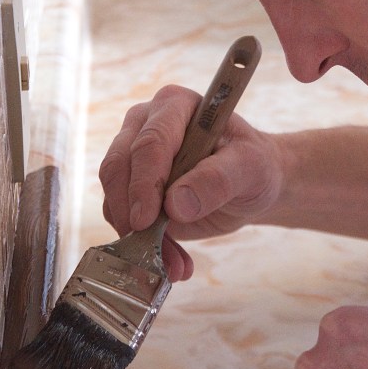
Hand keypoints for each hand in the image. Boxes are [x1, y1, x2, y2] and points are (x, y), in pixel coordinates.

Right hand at [99, 85, 283, 279]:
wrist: (250, 187)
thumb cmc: (253, 166)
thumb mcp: (251, 168)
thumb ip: (218, 180)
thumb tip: (175, 205)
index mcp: (176, 105)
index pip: (150, 141)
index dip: (144, 182)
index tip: (147, 219)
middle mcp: (146, 123)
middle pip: (119, 166)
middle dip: (133, 213)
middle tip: (150, 247)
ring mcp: (132, 155)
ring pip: (114, 195)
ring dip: (137, 236)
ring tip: (173, 263)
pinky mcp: (129, 187)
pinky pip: (121, 216)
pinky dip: (141, 244)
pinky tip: (171, 259)